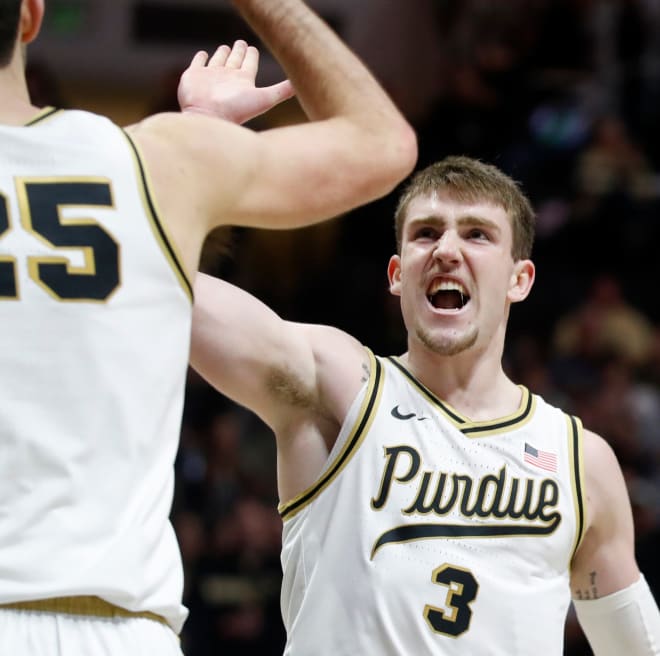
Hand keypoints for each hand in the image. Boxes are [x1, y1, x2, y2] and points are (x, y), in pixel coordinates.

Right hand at [178, 40, 294, 123]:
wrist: (209, 118)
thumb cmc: (237, 110)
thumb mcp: (265, 98)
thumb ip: (282, 91)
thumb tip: (303, 85)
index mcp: (243, 82)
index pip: (249, 65)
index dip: (251, 56)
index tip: (253, 49)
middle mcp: (228, 79)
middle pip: (235, 61)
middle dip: (239, 52)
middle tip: (242, 43)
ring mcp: (211, 77)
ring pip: (218, 61)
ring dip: (222, 54)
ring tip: (226, 47)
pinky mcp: (194, 76)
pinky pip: (198, 63)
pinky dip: (201, 58)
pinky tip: (204, 54)